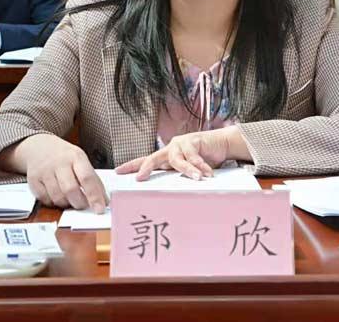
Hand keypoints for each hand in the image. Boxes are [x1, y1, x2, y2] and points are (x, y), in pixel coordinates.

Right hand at [17, 134, 107, 210]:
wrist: (39, 147)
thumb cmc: (65, 156)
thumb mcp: (81, 160)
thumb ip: (92, 179)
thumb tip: (103, 200)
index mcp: (76, 157)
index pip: (87, 178)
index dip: (94, 196)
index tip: (100, 209)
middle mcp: (59, 163)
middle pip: (70, 190)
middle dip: (79, 203)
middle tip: (83, 204)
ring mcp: (44, 171)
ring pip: (57, 197)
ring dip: (66, 204)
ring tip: (70, 199)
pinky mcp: (33, 180)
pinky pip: (45, 199)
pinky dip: (53, 202)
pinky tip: (57, 195)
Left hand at [115, 127, 249, 181]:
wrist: (221, 144)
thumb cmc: (203, 159)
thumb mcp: (188, 171)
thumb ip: (178, 178)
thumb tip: (167, 198)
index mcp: (166, 157)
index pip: (146, 161)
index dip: (132, 166)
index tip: (118, 171)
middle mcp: (170, 149)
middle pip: (153, 157)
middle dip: (145, 167)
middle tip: (139, 178)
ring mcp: (180, 143)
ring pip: (178, 159)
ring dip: (189, 170)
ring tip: (198, 178)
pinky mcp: (193, 140)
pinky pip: (195, 156)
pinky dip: (202, 166)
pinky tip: (208, 173)